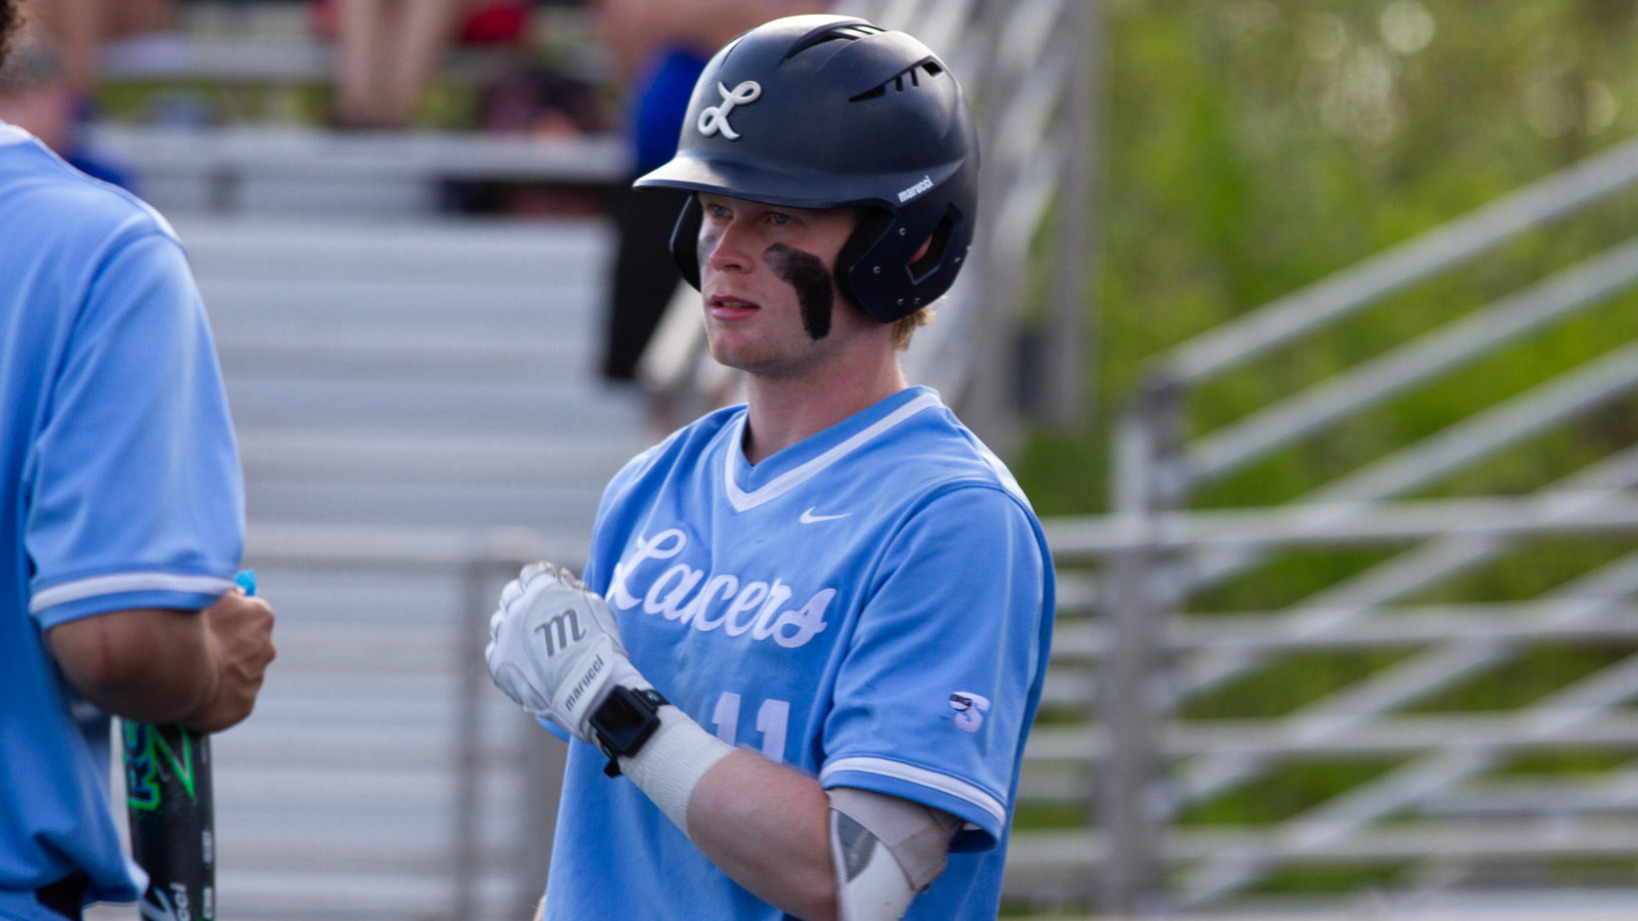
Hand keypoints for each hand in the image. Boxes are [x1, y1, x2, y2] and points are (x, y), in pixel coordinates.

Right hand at [182, 589, 276, 732]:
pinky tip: (190, 697)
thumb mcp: (200, 588)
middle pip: (246, 649)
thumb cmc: (179, 619)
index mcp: (259, 615)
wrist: (169, 661)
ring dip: (219, 677)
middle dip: (225, 652)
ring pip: (238, 676)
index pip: (248, 617)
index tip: (204, 629)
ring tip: (186, 677)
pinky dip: (213, 702)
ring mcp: (255, 679)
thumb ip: (218, 591)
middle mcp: (266, 647)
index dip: (224, 624)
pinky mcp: (242, 706)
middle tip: (193, 655)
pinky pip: (228, 703)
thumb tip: (228, 591)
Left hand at [486, 563, 640, 741]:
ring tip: (528, 638)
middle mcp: (517, 609)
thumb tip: (562, 582)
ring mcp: (505, 636)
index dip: (541, 579)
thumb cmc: (599, 644)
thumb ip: (573, 590)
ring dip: (512, 624)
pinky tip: (521, 657)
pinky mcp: (499, 663)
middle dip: (523, 599)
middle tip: (535, 612)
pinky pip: (495, 649)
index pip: (531, 574)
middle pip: (511, 594)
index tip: (547, 586)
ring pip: (499, 622)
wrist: (589, 685)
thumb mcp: (595, 605)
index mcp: (540, 589)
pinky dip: (506, 650)